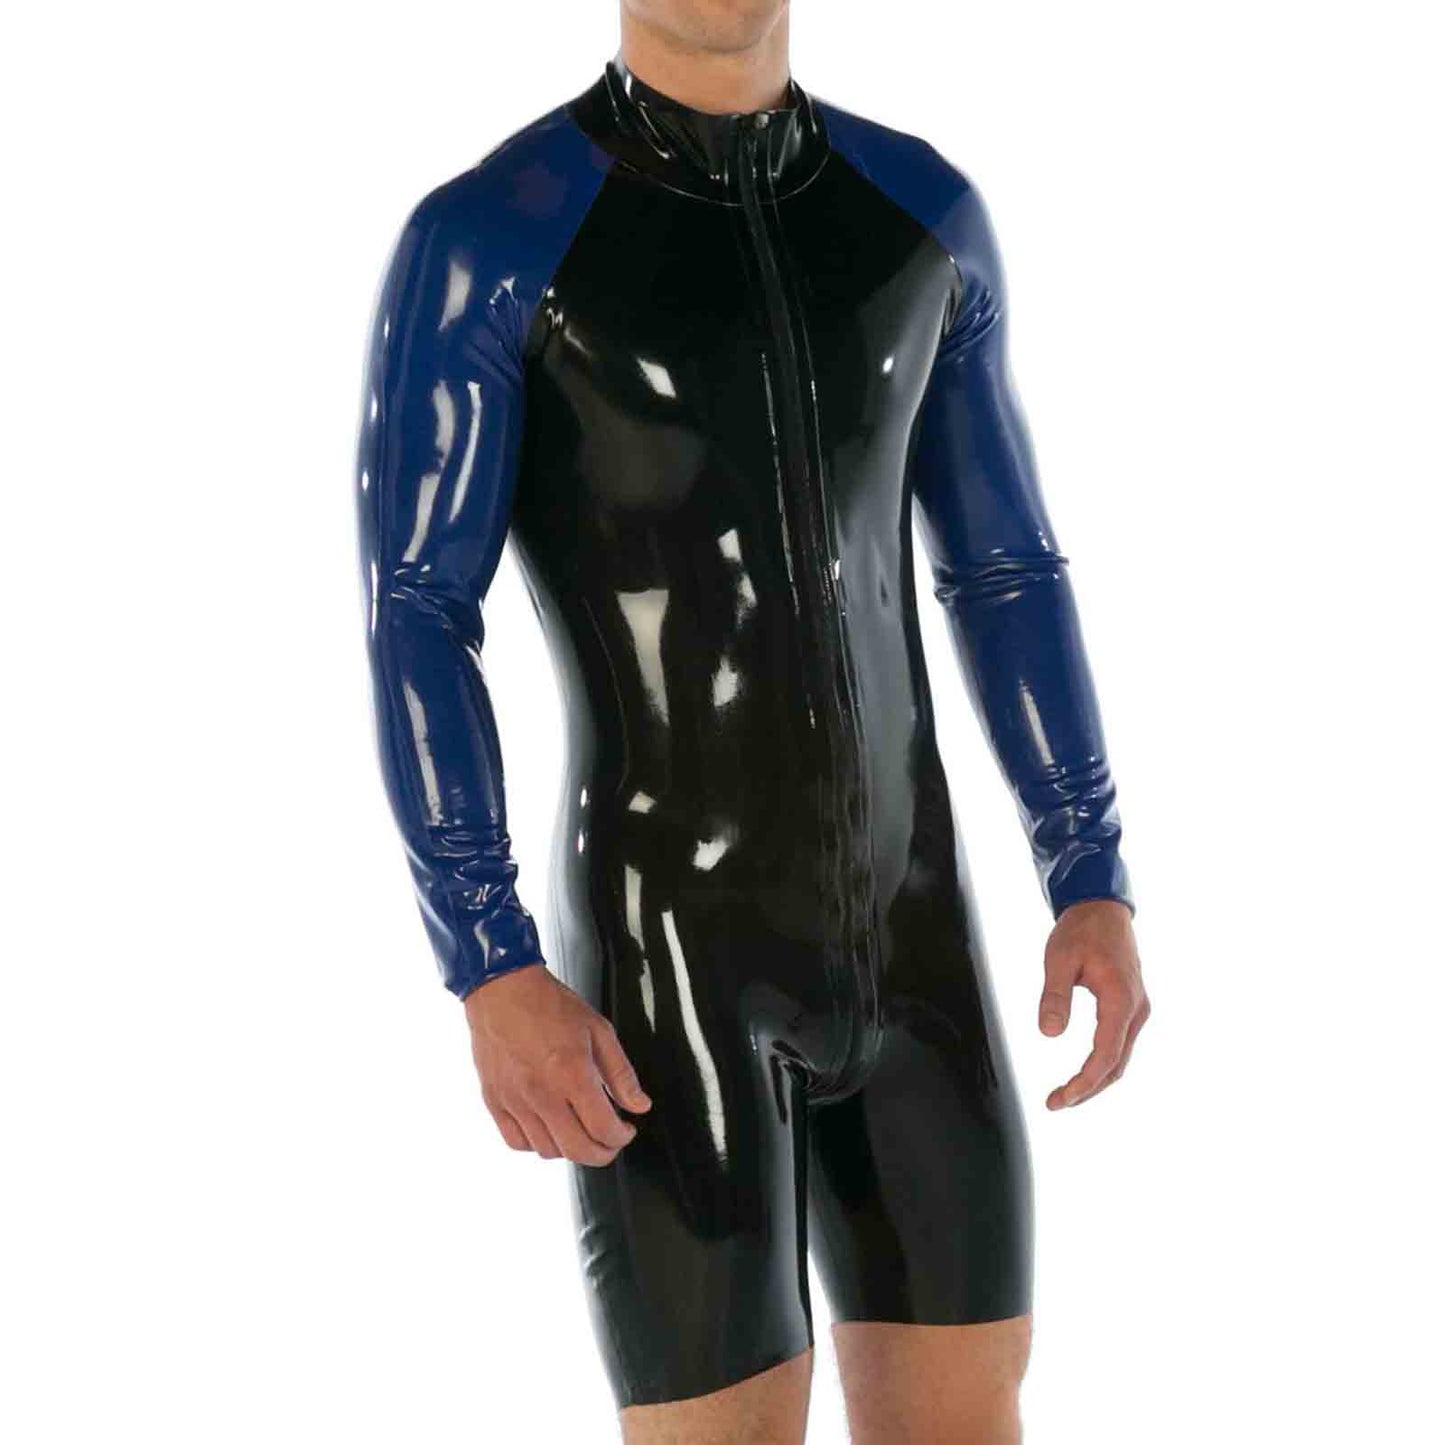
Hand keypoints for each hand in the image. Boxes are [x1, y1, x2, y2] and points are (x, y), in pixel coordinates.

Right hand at [463, 962, 652, 1164]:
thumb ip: (621, 1073)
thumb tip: (639, 1105)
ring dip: (571, 1149)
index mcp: (572, 1074)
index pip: (603, 1129)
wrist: (503, 990)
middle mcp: (542, 1094)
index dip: (621, 1138)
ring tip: (580, 1131)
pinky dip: (536, 1145)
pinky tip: (549, 1130)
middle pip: (578, 1150)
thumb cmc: (550, 1005)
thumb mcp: (599, 1031)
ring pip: (547, 1151)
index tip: (625, 1131)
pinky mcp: (495, 1101)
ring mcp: (515, 1101)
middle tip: (609, 1142)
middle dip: (602, 1154)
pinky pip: (517, 1142)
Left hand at [1039, 899, 1149, 1109]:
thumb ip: (1054, 996)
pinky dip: (1103, 1064)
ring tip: (1066, 1095)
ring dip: (1096, 1080)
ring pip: (1121, 1058)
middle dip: (1088, 1089)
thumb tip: (1048, 1034)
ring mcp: (1138, 1008)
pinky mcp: (1132, 1006)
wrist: (1102, 908)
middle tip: (1056, 1103)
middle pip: (1116, 1065)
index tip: (1060, 1099)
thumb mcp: (1058, 959)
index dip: (1083, 1083)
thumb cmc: (1080, 930)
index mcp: (1120, 999)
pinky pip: (1120, 1045)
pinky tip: (1084, 1073)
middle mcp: (1136, 1009)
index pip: (1105, 1056)